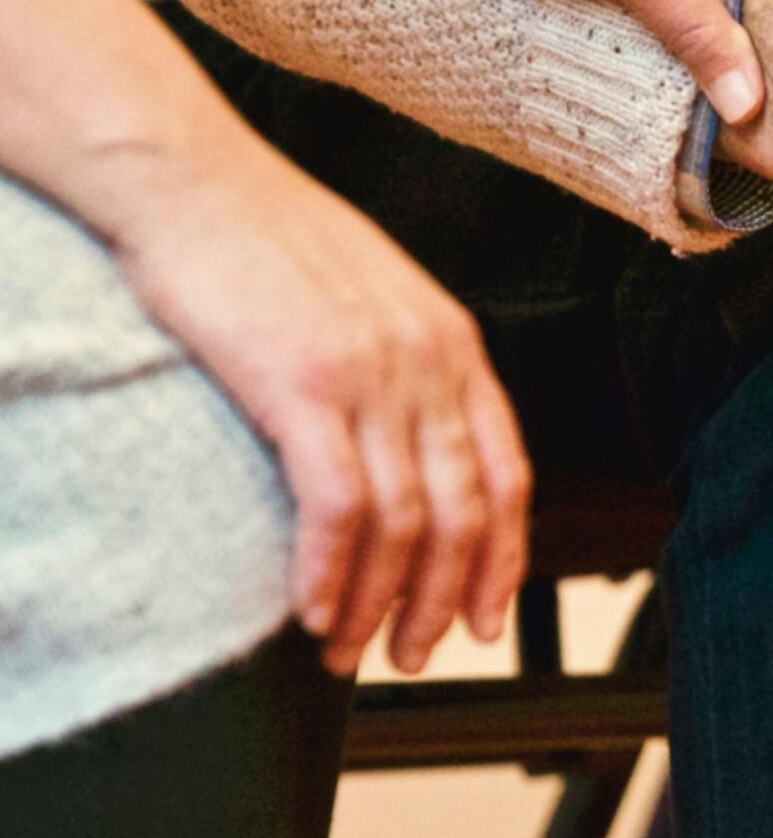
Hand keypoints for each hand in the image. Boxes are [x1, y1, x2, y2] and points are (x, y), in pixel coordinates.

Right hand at [101, 127, 531, 677]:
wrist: (198, 183)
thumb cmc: (275, 239)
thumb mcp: (377, 296)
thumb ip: (410, 366)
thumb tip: (413, 446)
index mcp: (454, 341)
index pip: (509, 472)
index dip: (503, 557)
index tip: (484, 616)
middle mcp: (429, 361)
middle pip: (465, 511)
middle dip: (444, 600)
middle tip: (414, 654)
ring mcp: (371, 372)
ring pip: (406, 521)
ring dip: (381, 603)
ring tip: (351, 650)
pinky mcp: (302, 383)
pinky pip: (338, 506)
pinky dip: (330, 573)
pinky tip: (312, 609)